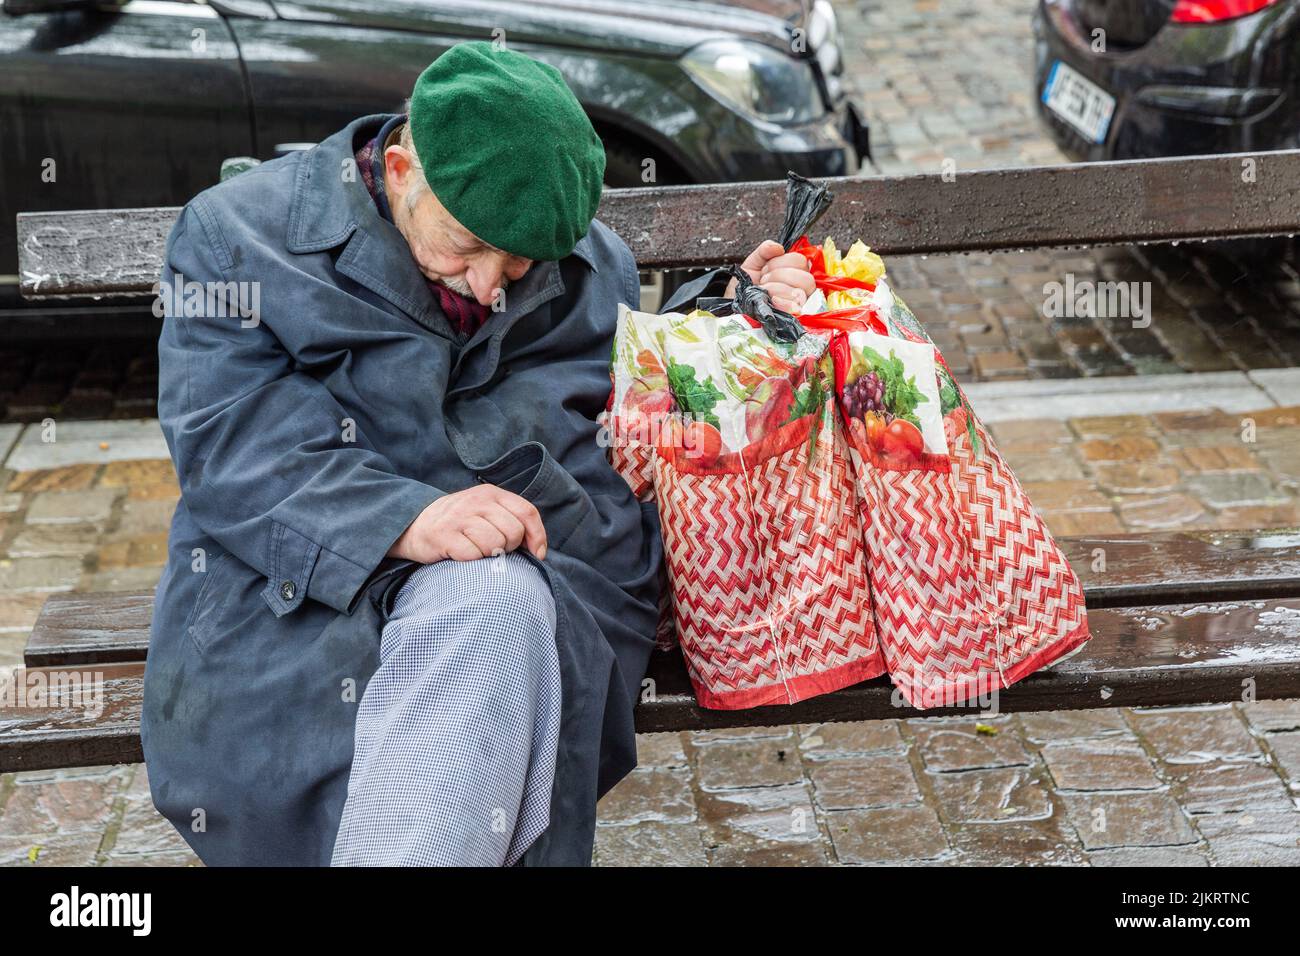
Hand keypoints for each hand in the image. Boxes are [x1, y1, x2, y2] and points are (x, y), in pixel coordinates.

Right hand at [387, 485, 547, 563]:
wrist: (416, 525)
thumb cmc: (460, 523)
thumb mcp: (486, 512)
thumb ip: (512, 521)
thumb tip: (539, 550)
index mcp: (491, 493)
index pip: (527, 512)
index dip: (537, 536)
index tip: (537, 554)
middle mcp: (476, 501)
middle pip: (513, 532)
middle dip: (508, 547)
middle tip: (493, 548)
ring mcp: (459, 517)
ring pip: (494, 545)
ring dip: (489, 555)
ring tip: (476, 549)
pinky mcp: (444, 535)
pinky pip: (473, 555)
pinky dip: (471, 560)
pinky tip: (461, 553)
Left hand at [724, 239, 815, 313]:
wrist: (734, 306)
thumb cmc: (745, 286)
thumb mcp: (752, 263)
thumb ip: (765, 250)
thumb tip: (778, 248)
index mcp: (794, 271)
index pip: (801, 261)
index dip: (782, 262)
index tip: (765, 268)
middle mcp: (800, 288)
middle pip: (806, 278)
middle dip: (780, 276)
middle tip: (764, 280)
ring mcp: (799, 305)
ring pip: (801, 293)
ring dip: (778, 289)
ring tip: (765, 291)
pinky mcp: (793, 319)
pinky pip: (797, 310)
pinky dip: (784, 303)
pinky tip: (772, 301)